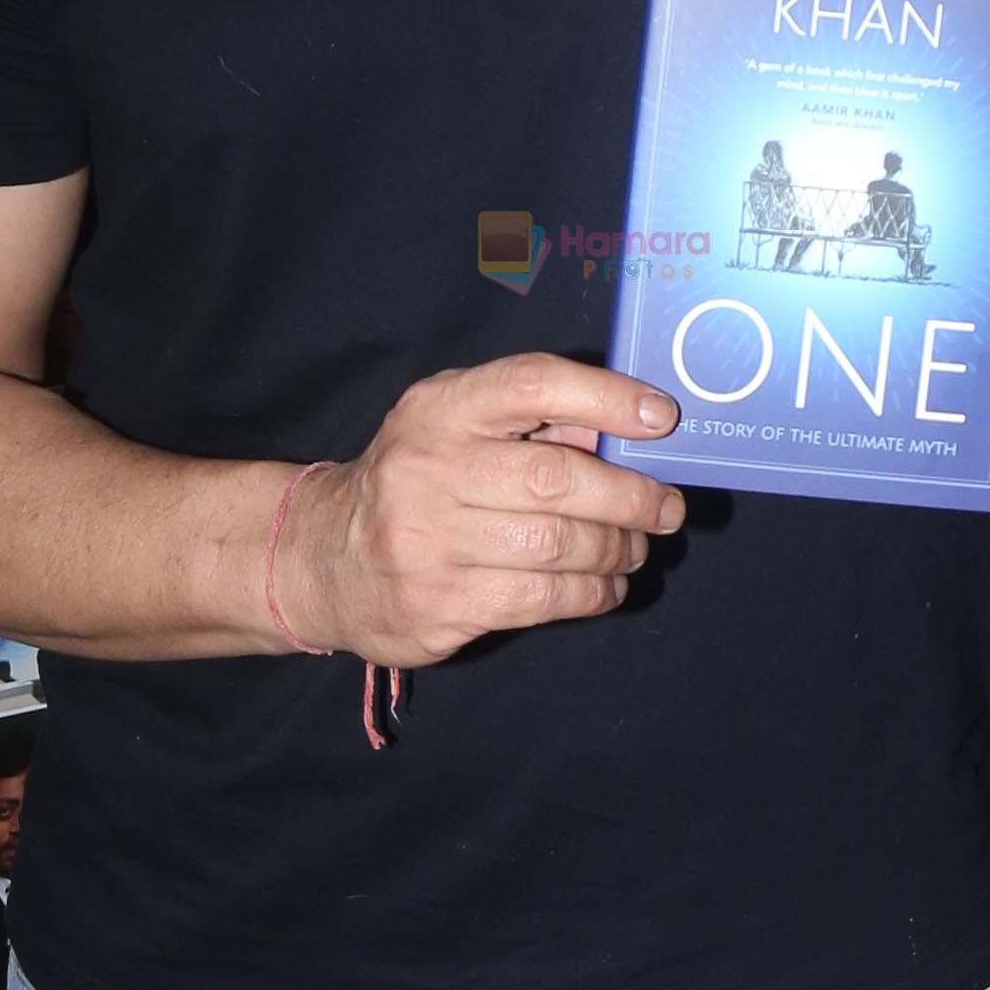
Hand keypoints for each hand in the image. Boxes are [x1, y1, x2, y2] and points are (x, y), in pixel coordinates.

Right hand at [270, 354, 684, 666]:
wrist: (322, 559)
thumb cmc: (415, 481)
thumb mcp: (454, 427)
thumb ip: (531, 421)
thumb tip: (629, 433)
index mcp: (439, 409)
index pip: (531, 384)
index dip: (606, 397)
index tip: (661, 417)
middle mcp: (427, 469)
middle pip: (558, 479)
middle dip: (632, 497)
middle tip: (666, 508)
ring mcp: (426, 542)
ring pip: (557, 547)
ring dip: (617, 551)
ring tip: (635, 549)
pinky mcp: (436, 605)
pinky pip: (541, 600)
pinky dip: (591, 594)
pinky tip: (605, 588)